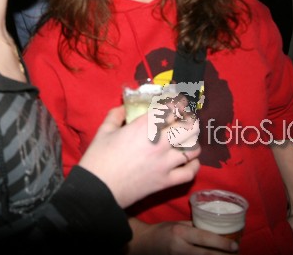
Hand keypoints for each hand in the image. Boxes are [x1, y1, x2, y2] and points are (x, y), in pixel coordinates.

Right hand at [79, 106, 200, 208]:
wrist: (98, 189)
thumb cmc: (98, 158)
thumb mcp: (104, 130)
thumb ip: (116, 115)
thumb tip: (124, 108)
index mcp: (144, 126)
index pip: (172, 109)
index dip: (179, 104)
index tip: (179, 103)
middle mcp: (160, 142)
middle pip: (188, 126)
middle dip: (189, 120)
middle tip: (184, 120)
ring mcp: (166, 163)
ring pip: (193, 148)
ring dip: (193, 142)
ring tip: (187, 140)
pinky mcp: (166, 181)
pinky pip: (190, 172)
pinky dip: (194, 165)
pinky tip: (189, 161)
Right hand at [127, 219, 238, 254]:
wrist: (143, 243)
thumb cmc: (162, 230)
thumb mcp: (178, 224)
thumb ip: (194, 227)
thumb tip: (213, 229)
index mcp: (180, 232)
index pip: (204, 238)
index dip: (221, 243)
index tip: (235, 246)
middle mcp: (180, 247)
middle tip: (236, 253)